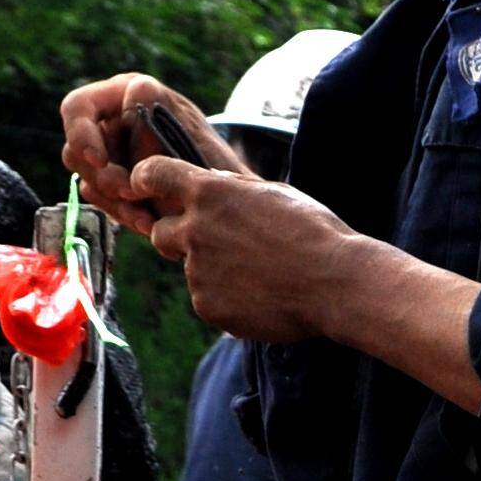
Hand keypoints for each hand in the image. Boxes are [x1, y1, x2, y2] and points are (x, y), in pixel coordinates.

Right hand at [59, 73, 245, 231]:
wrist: (227, 201)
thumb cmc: (212, 163)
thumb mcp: (185, 135)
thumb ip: (156, 115)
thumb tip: (138, 90)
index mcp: (129, 93)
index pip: (78, 108)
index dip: (82, 135)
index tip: (101, 162)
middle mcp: (114, 119)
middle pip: (76, 150)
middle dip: (105, 178)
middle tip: (132, 194)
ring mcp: (112, 153)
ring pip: (87, 179)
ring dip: (115, 201)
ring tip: (147, 216)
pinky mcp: (114, 183)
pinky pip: (101, 200)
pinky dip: (123, 213)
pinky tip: (148, 222)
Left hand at [130, 162, 358, 343]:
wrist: (336, 283)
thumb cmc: (315, 232)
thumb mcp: (275, 194)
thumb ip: (234, 189)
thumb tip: (212, 183)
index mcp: (210, 193)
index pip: (154, 174)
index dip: (145, 179)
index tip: (143, 186)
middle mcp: (195, 229)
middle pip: (160, 233)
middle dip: (178, 238)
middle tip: (217, 247)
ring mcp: (198, 271)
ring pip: (192, 271)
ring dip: (215, 272)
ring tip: (261, 277)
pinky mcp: (207, 306)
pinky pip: (208, 301)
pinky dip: (228, 300)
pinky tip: (263, 297)